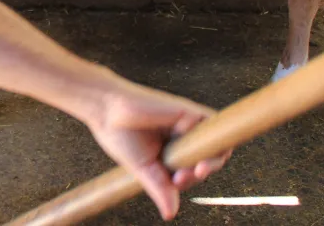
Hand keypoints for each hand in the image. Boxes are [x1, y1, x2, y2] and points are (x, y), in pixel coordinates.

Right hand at [86, 81, 229, 220]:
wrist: (108, 110)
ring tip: (197, 167)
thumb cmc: (120, 137)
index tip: (176, 181)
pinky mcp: (188, 112)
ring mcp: (186, 126)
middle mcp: (181, 140)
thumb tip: (170, 215)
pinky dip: (210, 133)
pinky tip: (192, 139)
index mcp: (170, 155)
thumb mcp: (142, 169)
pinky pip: (212, 122)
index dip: (191, 179)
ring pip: (215, 144)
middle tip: (188, 175)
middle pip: (208, 160)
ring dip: (212, 159)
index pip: (193, 172)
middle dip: (204, 172)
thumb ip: (159, 188)